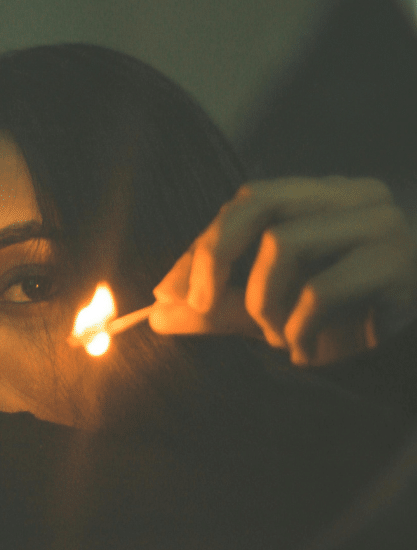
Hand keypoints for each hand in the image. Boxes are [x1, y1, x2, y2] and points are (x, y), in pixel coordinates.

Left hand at [148, 177, 416, 365]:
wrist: (415, 349)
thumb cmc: (350, 323)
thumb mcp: (275, 310)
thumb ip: (220, 307)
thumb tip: (159, 314)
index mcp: (323, 197)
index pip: (246, 203)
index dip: (200, 246)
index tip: (165, 292)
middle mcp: (353, 196)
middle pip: (258, 201)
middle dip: (213, 255)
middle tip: (197, 305)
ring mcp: (381, 225)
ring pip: (282, 243)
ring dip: (263, 303)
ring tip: (278, 337)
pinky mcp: (399, 263)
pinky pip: (319, 290)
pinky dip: (298, 329)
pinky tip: (306, 353)